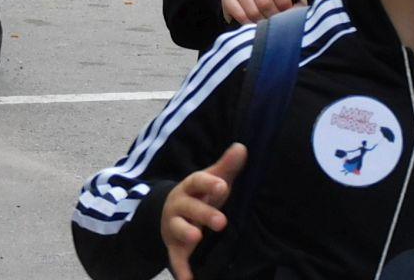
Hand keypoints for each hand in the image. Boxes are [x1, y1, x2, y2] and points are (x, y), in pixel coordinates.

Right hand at [161, 144, 247, 279]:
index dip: (209, 183)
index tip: (223, 185)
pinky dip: (181, 269)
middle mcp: (180, 205)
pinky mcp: (174, 246)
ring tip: (196, 238)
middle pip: (190, 207)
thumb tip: (242, 147)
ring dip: (186, 233)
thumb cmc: (200, 196)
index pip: (198, 181)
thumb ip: (226, 167)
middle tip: (222, 221)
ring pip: (178, 229)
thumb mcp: (212, 181)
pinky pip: (176, 258)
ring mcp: (175, 226)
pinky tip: (189, 279)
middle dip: (204, 213)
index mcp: (191, 187)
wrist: (170, 214)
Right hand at [220, 0, 295, 25]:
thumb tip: (300, 13)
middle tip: (277, 23)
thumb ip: (295, 1)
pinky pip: (239, 15)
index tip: (288, 12)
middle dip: (273, 16)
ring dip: (261, 22)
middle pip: (263, 1)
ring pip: (252, 10)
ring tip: (266, 25)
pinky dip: (248, 24)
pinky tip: (254, 25)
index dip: (283, 2)